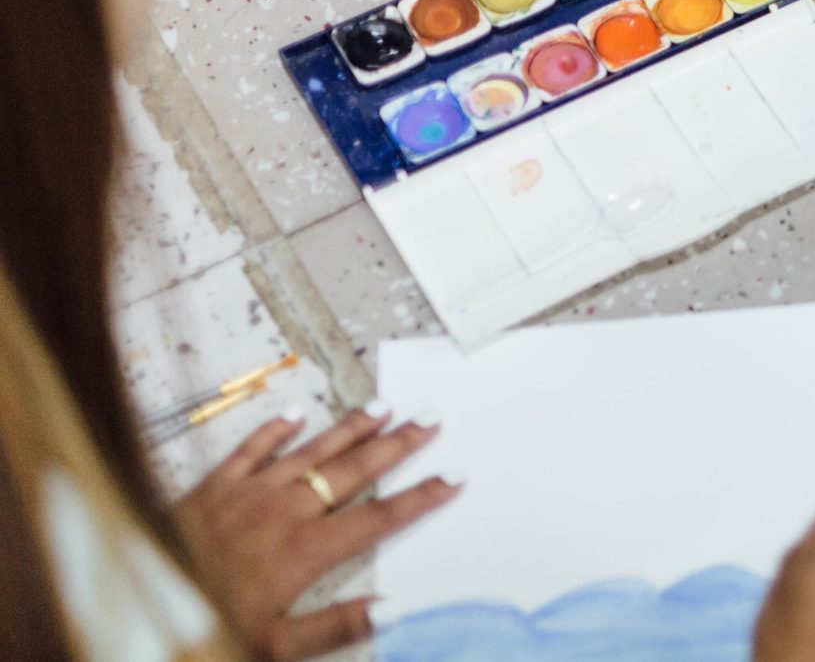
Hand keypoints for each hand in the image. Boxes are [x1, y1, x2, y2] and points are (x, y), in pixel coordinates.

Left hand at [172, 406, 459, 661]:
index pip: (377, 519)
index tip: (453, 477)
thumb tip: (395, 609)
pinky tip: (297, 413)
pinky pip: (249, 450)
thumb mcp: (273, 647)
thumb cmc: (204, 627)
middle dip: (397, 446)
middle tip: (430, 420)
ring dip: (350, 428)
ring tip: (383, 406)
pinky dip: (275, 429)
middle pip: (353, 472)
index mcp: (303, 552)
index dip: (419, 497)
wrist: (132, 603)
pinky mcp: (210, 489)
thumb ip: (335, 626)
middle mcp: (282, 513)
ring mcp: (245, 495)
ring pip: (310, 452)